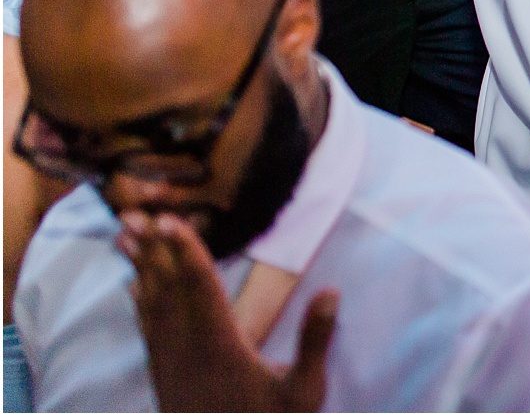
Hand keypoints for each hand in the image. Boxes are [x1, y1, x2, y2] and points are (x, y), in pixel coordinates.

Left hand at [119, 210, 336, 412]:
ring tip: (124, 234)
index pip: (201, 289)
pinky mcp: (165, 378)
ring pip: (151, 306)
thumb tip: (331, 291)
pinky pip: (148, 330)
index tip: (170, 219)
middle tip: (133, 211)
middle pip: (166, 290)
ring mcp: (172, 366)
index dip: (185, 252)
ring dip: (139, 268)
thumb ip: (315, 340)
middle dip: (151, 249)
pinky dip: (139, 302)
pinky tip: (132, 286)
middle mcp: (188, 352)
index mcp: (223, 348)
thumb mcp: (305, 392)